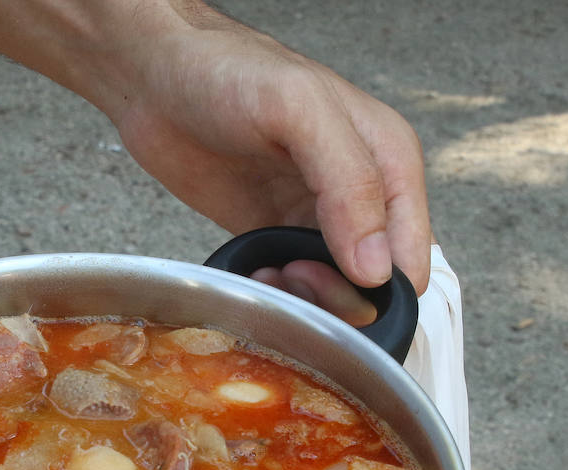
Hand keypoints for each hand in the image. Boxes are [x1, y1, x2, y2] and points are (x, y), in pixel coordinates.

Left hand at [101, 7, 431, 294]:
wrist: (156, 75)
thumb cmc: (229, 71)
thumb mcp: (299, 111)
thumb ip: (349, 183)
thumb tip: (376, 266)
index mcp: (388, 159)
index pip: (411, 252)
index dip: (377, 285)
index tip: (328, 279)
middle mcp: (359, 192)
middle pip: (373, 283)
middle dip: (336, 297)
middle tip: (290, 273)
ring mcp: (313, 216)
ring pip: (330, 290)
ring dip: (302, 299)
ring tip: (267, 272)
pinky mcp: (270, 231)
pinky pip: (288, 284)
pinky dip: (273, 293)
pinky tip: (251, 273)